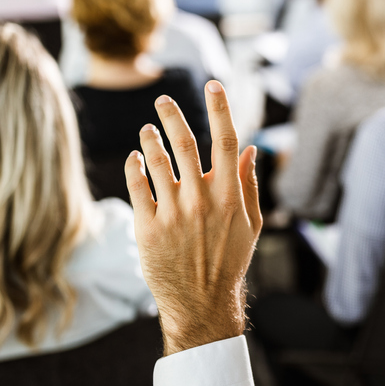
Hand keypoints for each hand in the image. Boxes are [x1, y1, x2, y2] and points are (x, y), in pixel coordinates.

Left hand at [125, 81, 261, 354]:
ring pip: (156, 160)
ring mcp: (173, 213)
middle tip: (162, 99)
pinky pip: (137, 185)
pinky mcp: (148, 227)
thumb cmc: (229, 261)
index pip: (226, 141)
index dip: (220, 109)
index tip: (214, 84)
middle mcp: (201, 200)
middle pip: (185, 143)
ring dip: (149, 139)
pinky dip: (134, 165)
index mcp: (230, 196)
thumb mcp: (250, 224)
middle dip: (172, 115)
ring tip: (147, 130)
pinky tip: (135, 157)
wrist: (201, 302)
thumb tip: (250, 149)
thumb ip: (248, 184)